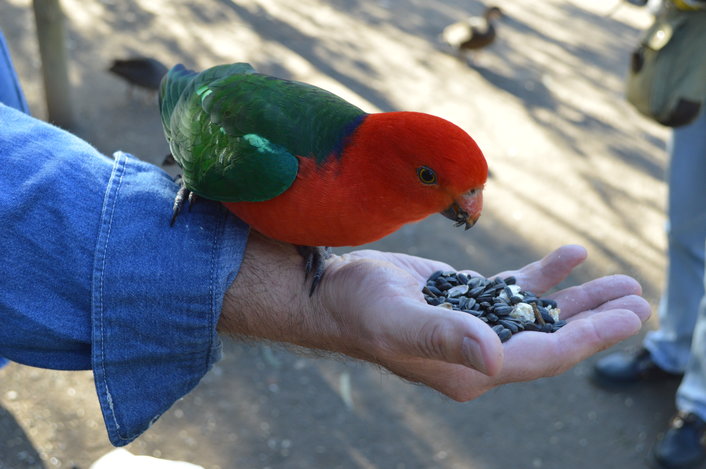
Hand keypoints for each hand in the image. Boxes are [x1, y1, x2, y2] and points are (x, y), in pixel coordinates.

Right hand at [220, 235, 649, 401]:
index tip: (628, 317)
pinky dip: (545, 275)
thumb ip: (445, 338)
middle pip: (551, 338)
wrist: (333, 292)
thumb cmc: (358, 307)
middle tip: (638, 298)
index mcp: (471, 368)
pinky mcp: (467, 303)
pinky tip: (572, 255)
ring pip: (539, 315)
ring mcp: (475, 327)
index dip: (588, 338)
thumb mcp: (399, 320)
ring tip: (621, 282)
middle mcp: (479, 354)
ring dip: (579, 299)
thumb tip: (494, 359)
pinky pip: (516, 291)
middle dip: (596, 319)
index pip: (542, 356)